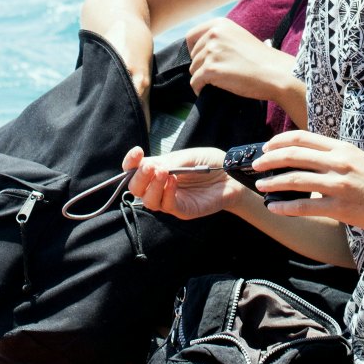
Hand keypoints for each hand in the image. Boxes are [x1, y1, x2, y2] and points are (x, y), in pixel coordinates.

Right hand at [122, 146, 237, 219]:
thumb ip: (171, 161)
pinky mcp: (182, 210)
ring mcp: (169, 199)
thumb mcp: (189, 156)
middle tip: (150, 167)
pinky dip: (166, 193)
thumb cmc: (211, 163)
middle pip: (136, 187)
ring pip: (148, 200)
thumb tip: (151, 165)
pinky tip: (173, 181)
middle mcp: (160, 186)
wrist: (232, 176)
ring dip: (152, 186)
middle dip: (139, 176)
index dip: (131, 162)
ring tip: (162, 172)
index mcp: (158, 168)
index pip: (135, 169)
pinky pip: (167, 206)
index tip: (137, 152)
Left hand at [185, 17, 293, 102]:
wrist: (276, 73)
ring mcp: (211, 51)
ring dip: (202, 77)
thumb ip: (220, 38)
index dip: (194, 50)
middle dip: (201, 65)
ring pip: (193, 69)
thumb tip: (202, 49)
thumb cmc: (261, 59)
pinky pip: (195, 82)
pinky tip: (208, 91)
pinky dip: (199, 88)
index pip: (191, 36)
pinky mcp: (211, 69)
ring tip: (218, 82)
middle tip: (217, 73)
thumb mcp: (239, 37)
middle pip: (193, 55)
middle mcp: (213, 34)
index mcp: (219, 24)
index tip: (201, 59)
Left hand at [252, 131, 363, 236]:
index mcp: (341, 148)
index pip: (302, 138)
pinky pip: (306, 206)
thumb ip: (333, 156)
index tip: (266, 147)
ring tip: (260, 186)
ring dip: (273, 182)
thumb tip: (306, 158)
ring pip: (296, 179)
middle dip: (269, 159)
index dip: (279, 142)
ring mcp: (339, 185)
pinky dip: (286, 207)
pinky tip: (274, 208)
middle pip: (294, 155)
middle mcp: (339, 162)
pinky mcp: (341, 207)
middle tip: (255, 165)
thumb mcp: (357, 158)